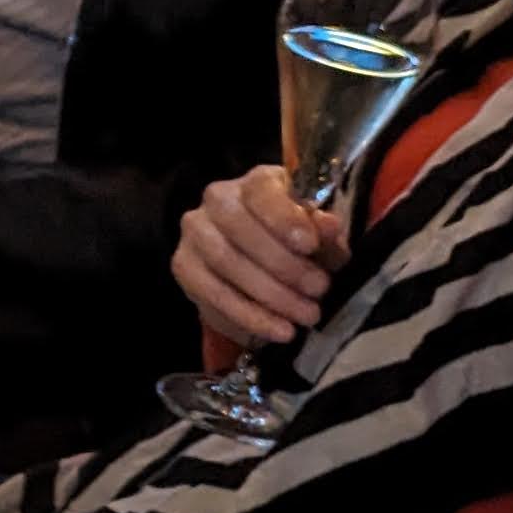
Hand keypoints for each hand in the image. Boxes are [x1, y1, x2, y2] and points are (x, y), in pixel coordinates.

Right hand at [171, 164, 346, 349]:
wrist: (262, 270)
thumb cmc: (297, 246)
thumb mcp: (320, 238)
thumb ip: (325, 233)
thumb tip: (329, 225)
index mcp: (257, 182)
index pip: (261, 191)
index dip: (284, 217)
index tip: (310, 245)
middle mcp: (217, 199)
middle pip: (239, 227)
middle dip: (283, 264)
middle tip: (320, 290)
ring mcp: (195, 232)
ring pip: (225, 262)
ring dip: (270, 295)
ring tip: (306, 316)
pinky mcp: (183, 266)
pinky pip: (211, 293)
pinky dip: (249, 316)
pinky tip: (279, 330)